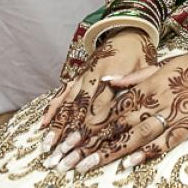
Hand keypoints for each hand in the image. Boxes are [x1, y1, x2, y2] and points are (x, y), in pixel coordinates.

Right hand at [38, 28, 155, 154]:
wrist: (128, 31)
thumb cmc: (140, 54)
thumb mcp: (144, 67)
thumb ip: (134, 81)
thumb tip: (117, 91)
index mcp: (109, 73)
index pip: (98, 106)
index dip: (90, 126)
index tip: (82, 146)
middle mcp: (90, 75)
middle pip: (78, 109)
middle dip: (69, 134)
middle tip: (61, 156)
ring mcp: (81, 76)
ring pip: (67, 104)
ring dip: (57, 126)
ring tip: (48, 147)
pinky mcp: (76, 76)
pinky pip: (61, 94)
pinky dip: (52, 109)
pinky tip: (43, 124)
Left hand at [46, 47, 187, 173]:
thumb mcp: (157, 65)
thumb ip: (132, 78)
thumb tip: (107, 81)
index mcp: (144, 87)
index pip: (111, 110)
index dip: (89, 126)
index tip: (69, 139)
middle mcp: (153, 102)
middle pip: (117, 126)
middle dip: (91, 144)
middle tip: (69, 160)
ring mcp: (170, 115)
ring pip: (136, 135)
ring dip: (111, 151)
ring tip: (89, 164)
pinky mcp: (187, 126)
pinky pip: (165, 141)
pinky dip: (148, 152)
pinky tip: (130, 162)